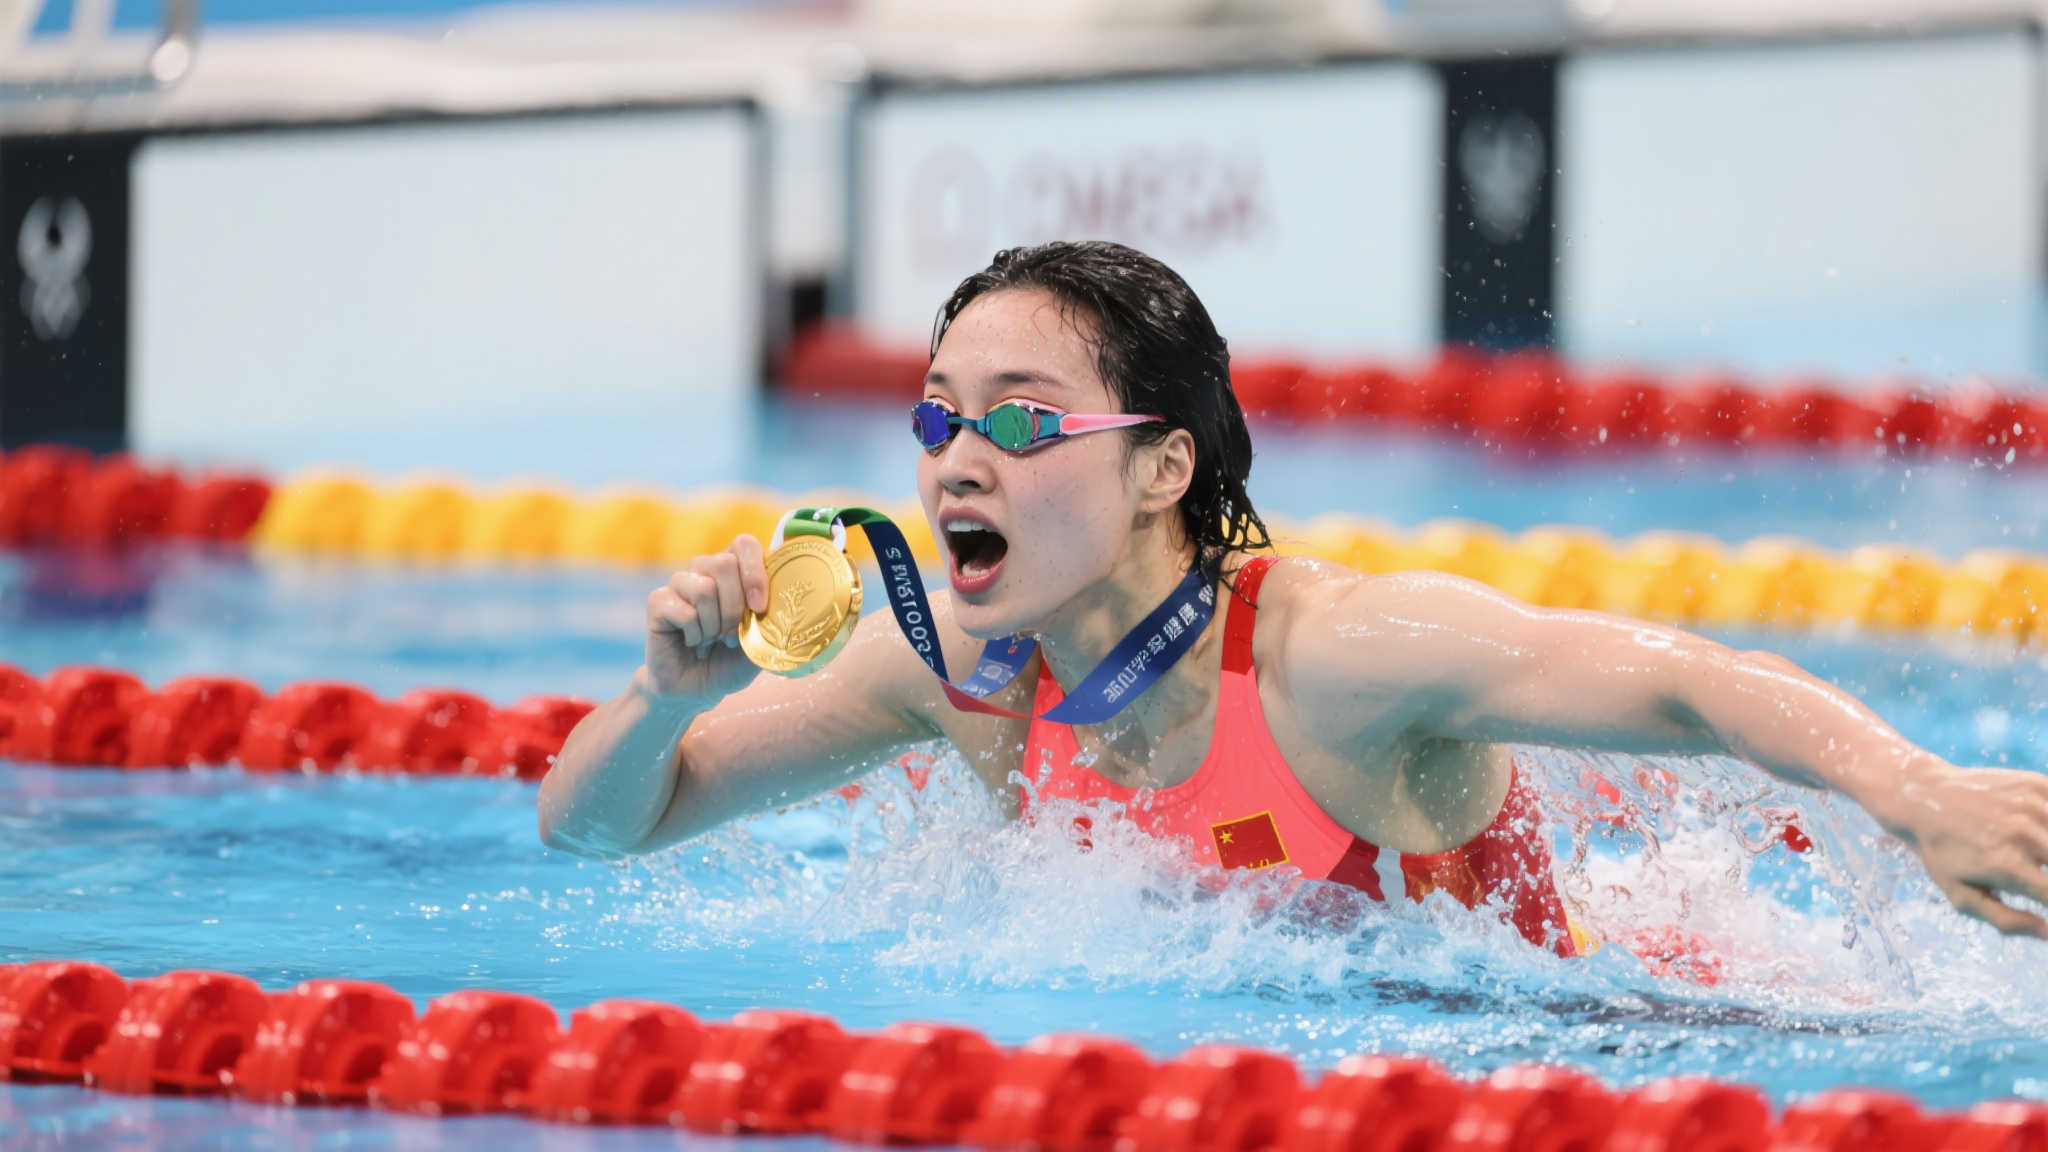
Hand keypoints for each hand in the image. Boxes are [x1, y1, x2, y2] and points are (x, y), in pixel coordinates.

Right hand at [639, 535, 769, 700]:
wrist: (694, 690)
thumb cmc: (729, 662)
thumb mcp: (760, 643)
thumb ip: (772, 618)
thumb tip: (784, 601)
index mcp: (733, 572)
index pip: (744, 544)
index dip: (754, 571)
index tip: (758, 607)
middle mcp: (704, 570)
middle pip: (723, 563)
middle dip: (733, 608)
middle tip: (731, 635)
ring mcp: (679, 583)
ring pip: (703, 586)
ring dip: (713, 624)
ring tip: (711, 639)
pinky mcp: (657, 601)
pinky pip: (682, 609)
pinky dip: (693, 634)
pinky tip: (691, 642)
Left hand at [1896, 764, 2047, 937]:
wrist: (1922, 796)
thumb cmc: (1942, 852)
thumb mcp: (1961, 894)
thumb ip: (2006, 919)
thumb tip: (2047, 934)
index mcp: (2007, 865)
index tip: (2043, 898)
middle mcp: (2023, 834)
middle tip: (2032, 875)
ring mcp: (2032, 806)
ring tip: (2033, 857)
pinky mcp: (2036, 784)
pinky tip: (2037, 832)